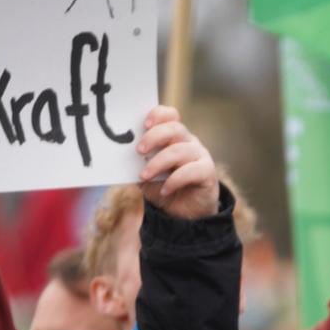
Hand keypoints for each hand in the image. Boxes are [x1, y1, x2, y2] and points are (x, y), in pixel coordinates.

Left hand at [137, 106, 219, 221]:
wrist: (184, 215)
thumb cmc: (164, 188)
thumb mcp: (146, 175)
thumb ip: (137, 163)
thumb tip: (122, 154)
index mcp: (174, 137)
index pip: (171, 115)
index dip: (158, 115)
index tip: (143, 124)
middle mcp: (189, 142)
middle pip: (175, 129)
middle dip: (154, 137)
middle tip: (139, 151)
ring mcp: (201, 156)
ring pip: (180, 151)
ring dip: (158, 163)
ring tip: (144, 176)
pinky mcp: (208, 173)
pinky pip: (191, 171)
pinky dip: (174, 180)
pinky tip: (164, 190)